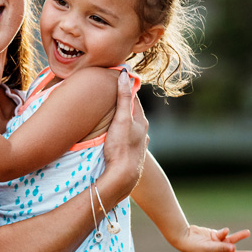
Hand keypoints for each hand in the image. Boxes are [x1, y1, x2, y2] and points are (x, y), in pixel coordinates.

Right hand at [102, 71, 147, 200]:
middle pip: (132, 115)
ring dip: (122, 123)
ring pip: (130, 129)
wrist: (122, 177)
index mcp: (141, 122)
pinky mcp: (131, 157)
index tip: (115, 82)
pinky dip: (121, 136)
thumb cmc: (121, 147)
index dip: (125, 90)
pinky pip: (126, 141)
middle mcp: (142, 133)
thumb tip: (125, 74)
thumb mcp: (121, 119)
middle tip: (108, 98)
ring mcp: (138, 146)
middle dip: (122, 106)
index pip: (133, 100)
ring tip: (109, 118)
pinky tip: (115, 139)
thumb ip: (123, 97)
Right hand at [176, 226, 251, 251]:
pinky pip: (225, 234)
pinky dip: (224, 232)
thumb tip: (234, 247)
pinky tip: (224, 231)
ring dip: (239, 237)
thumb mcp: (209, 249)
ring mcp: (219, 245)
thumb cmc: (194, 246)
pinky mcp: (217, 236)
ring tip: (247, 233)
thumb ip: (222, 247)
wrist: (185, 236)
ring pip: (232, 242)